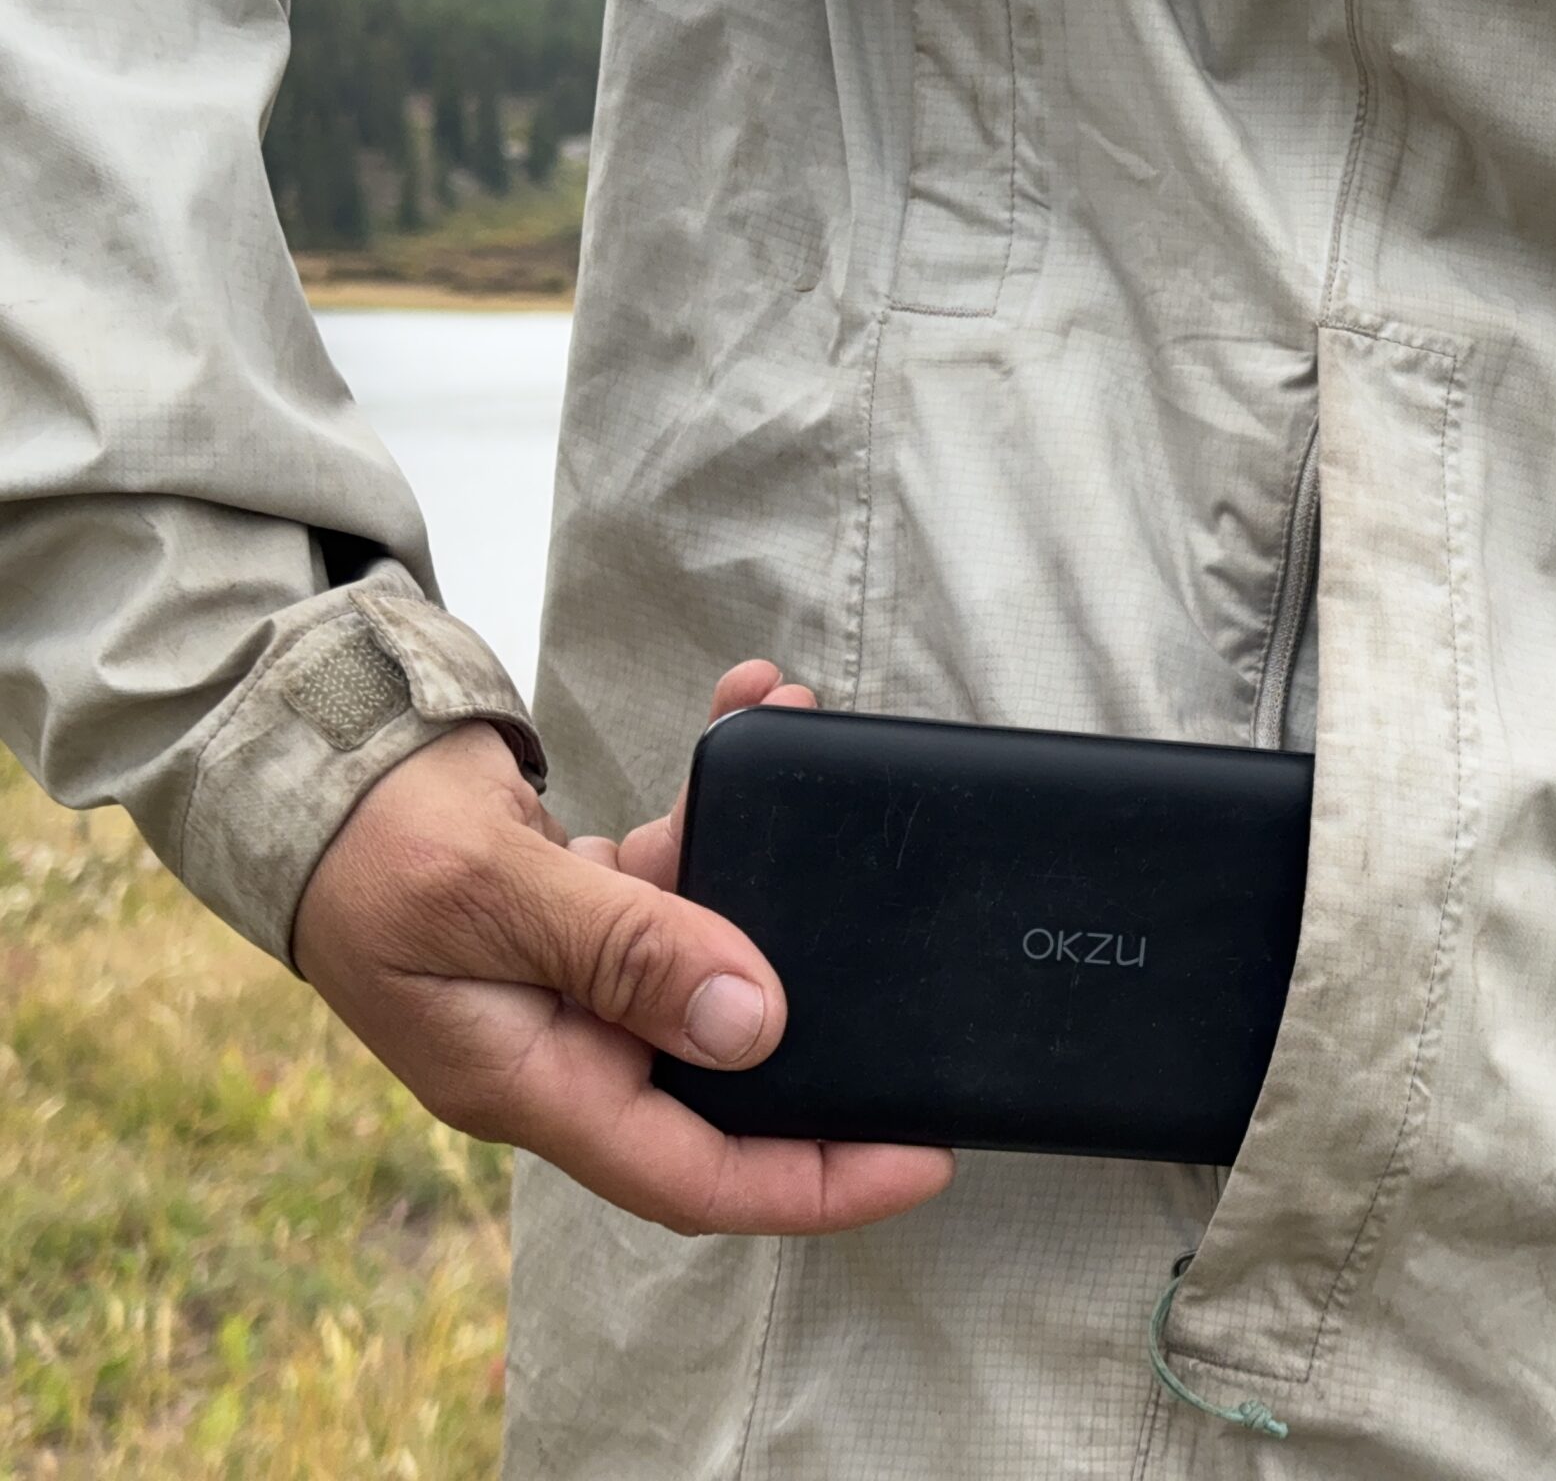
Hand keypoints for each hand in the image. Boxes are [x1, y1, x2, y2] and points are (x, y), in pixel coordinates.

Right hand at [292, 660, 952, 1234]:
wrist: (298, 757)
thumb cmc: (367, 839)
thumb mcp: (495, 894)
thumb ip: (627, 951)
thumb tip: (754, 1021)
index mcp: (527, 1081)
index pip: (692, 1174)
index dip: (814, 1181)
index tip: (918, 1156)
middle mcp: (563, 1044)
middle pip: (728, 1068)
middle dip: (822, 998)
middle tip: (912, 951)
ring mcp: (577, 981)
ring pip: (715, 944)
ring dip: (769, 854)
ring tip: (800, 736)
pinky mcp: (588, 913)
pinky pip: (681, 874)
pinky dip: (720, 804)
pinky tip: (754, 713)